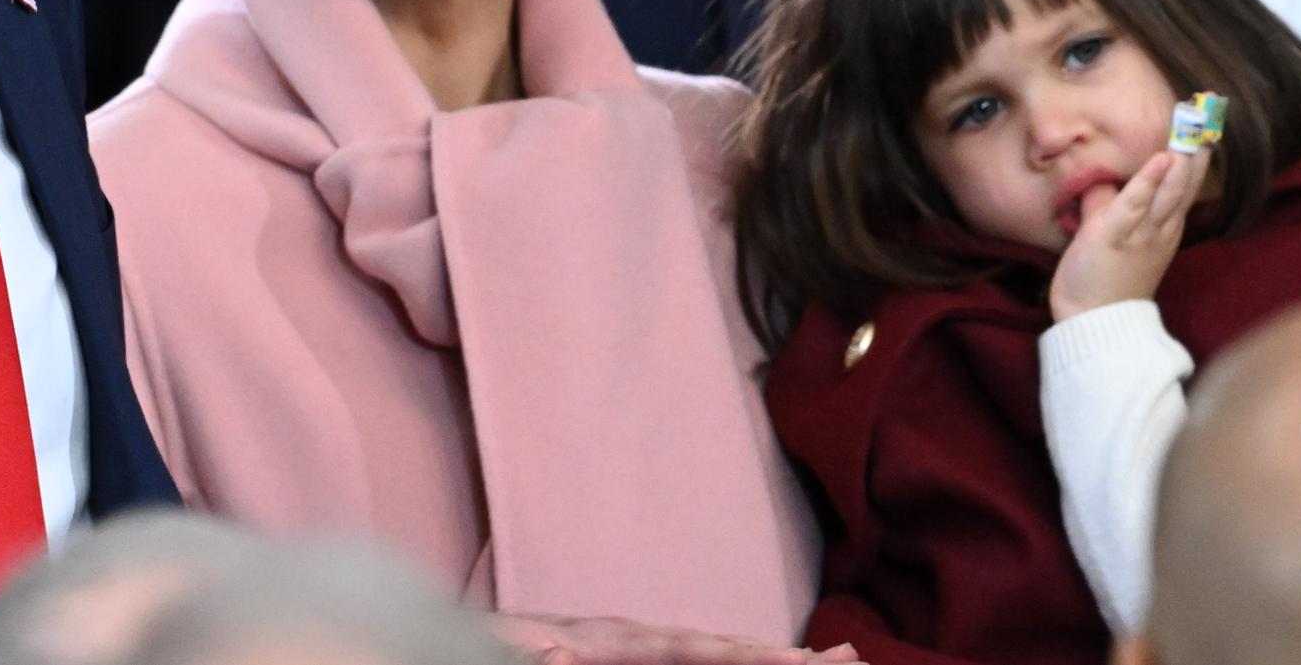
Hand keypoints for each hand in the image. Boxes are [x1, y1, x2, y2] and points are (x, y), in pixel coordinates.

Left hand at [492, 613, 857, 664]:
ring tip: (836, 660)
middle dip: (783, 655)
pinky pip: (689, 663)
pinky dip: (736, 661)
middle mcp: (626, 639)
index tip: (802, 663)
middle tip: (851, 658)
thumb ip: (530, 654)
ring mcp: (627, 650)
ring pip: (714, 654)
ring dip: (770, 658)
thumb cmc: (471, 647)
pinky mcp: (620, 661)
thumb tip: (562, 661)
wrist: (448, 638)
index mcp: (604, 640)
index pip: (689, 649)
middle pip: (720, 646)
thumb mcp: (495, 650)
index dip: (745, 658)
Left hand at [1048, 146, 1211, 322]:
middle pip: (1184, 185)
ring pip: (1168, 193)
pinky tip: (1162, 159)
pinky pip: (1134, 204)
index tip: (1206, 129)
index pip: (1184, 187)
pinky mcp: (1114, 235)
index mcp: (1163, 228)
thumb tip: (1104, 182)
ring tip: (1194, 132)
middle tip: (1211, 115)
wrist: (1095, 321)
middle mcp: (1160, 228)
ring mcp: (1140, 232)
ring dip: (1182, 161)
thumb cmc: (1103, 280)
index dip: (1195, 158)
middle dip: (1197, 150)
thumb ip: (1108, 205)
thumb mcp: (1109, 233)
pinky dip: (1148, 180)